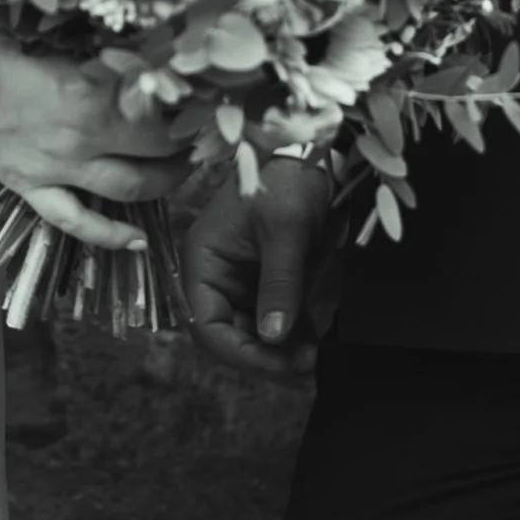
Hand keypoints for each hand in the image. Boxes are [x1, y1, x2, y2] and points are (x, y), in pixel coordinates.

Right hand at [0, 35, 189, 252]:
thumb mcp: (55, 44)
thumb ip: (98, 58)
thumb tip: (137, 57)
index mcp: (91, 95)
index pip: (160, 109)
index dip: (189, 106)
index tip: (205, 98)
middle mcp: (83, 139)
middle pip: (155, 151)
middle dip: (187, 145)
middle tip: (204, 134)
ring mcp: (58, 170)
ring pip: (128, 188)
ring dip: (163, 183)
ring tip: (183, 173)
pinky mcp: (32, 188)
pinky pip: (75, 222)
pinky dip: (108, 236)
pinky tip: (136, 242)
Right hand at [185, 159, 339, 380]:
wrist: (310, 154)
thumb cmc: (286, 181)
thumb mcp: (285, 231)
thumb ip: (279, 284)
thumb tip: (274, 336)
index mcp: (202, 262)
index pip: (208, 325)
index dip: (242, 352)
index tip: (282, 364)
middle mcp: (215, 277)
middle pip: (230, 336)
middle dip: (266, 356)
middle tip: (308, 365)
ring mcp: (240, 281)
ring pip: (254, 333)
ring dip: (281, 350)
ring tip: (316, 357)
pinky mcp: (265, 282)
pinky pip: (274, 319)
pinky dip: (293, 334)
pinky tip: (317, 342)